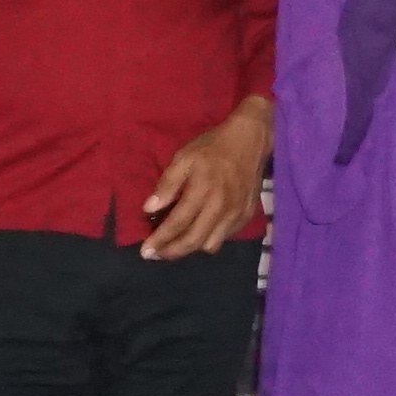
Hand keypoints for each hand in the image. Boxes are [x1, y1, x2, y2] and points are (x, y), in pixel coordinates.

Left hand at [137, 103, 272, 259]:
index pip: (177, 224)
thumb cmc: (212, 147)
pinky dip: (208, 239)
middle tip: (155, 254)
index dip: (159, 240)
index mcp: (203, 191)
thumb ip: (167, 184)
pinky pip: (224, 237)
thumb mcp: (184, 158)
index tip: (145, 251)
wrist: (250, 140)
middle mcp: (221, 207)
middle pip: (193, 241)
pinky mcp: (246, 215)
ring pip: (210, 244)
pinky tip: (199, 230)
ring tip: (175, 244)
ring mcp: (236, 214)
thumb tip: (149, 209)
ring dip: (190, 248)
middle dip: (171, 252)